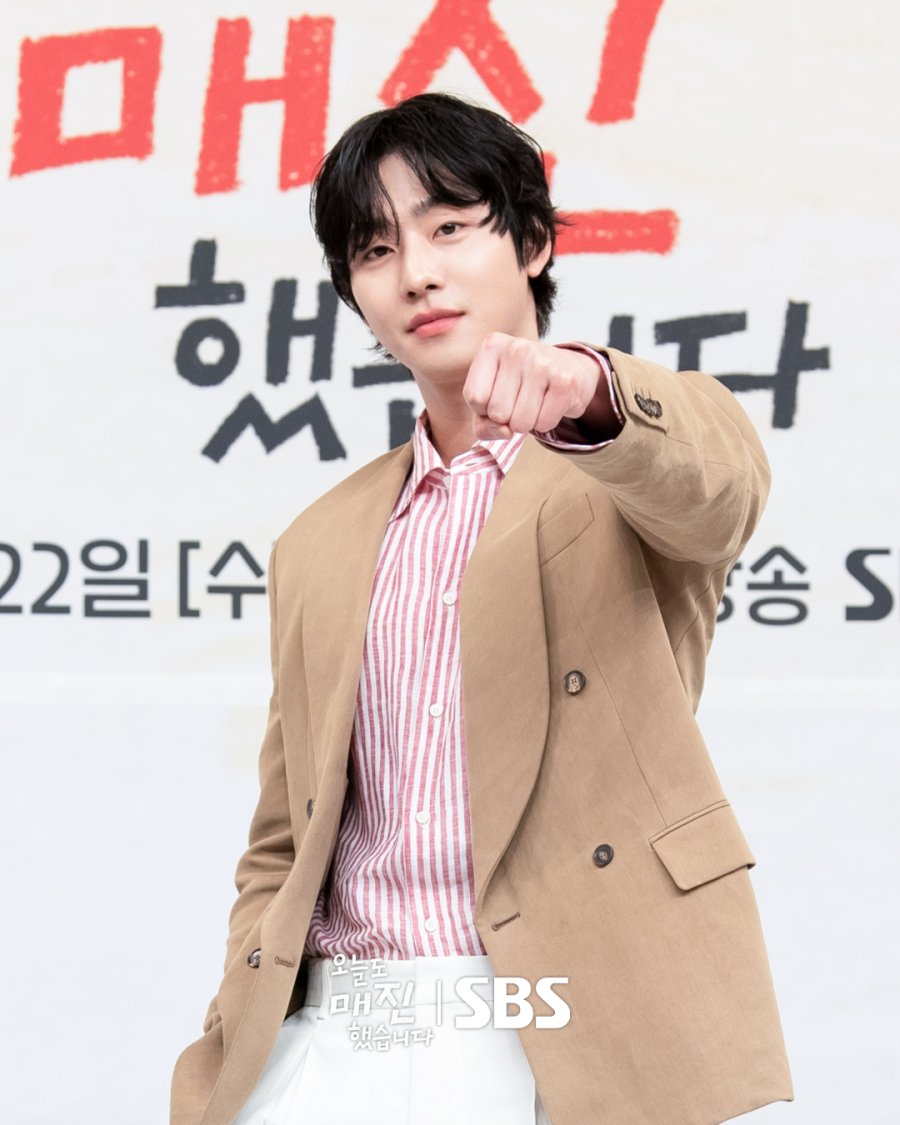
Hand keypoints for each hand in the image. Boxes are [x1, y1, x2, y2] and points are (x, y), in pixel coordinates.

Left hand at [463, 333, 602, 441]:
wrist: (568, 367)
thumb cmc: (521, 384)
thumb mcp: (492, 395)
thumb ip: (483, 423)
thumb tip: (505, 432)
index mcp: (492, 346)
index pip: (474, 397)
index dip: (484, 409)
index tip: (497, 396)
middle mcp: (517, 349)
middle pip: (497, 412)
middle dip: (507, 418)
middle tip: (519, 400)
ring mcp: (543, 363)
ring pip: (520, 423)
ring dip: (526, 423)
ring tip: (534, 402)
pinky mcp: (565, 382)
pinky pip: (544, 424)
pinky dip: (545, 423)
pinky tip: (549, 403)